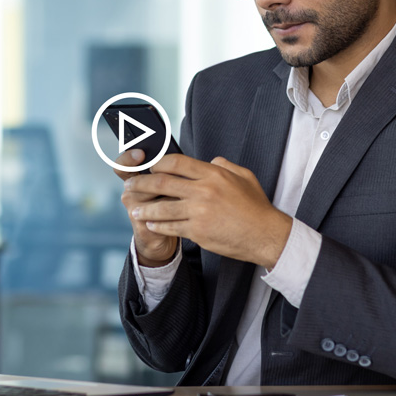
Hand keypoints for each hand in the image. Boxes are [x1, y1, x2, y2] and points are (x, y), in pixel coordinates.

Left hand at [123, 155, 292, 267]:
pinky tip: (150, 225)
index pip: (176, 163)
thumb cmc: (255, 206)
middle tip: (130, 186)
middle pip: (162, 183)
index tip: (149, 166)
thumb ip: (224, 165)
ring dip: (144, 209)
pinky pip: (171, 227)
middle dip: (141, 184)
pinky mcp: (198, 231)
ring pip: (162, 208)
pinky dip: (157, 226)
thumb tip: (210, 160)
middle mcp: (203, 191)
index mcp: (213, 174)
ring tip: (134, 210)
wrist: (265, 235)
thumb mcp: (244, 176)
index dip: (158, 163)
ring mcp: (199, 212)